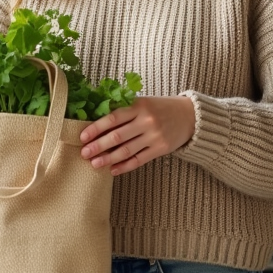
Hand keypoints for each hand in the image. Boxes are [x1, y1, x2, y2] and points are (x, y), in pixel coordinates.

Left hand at [79, 97, 194, 175]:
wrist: (190, 116)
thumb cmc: (160, 107)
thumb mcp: (143, 102)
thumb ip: (124, 110)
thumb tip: (97, 122)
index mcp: (139, 105)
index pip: (112, 118)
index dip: (96, 128)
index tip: (82, 137)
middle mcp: (146, 121)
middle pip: (117, 136)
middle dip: (98, 146)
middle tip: (84, 153)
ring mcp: (154, 136)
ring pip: (127, 150)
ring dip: (108, 159)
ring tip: (95, 164)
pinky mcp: (161, 149)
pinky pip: (139, 160)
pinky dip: (125, 166)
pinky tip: (113, 170)